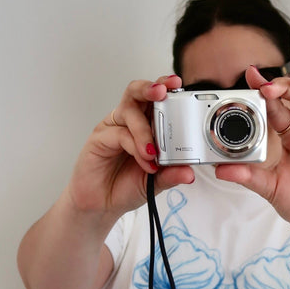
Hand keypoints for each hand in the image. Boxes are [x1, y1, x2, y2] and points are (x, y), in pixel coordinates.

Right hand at [67, 75, 194, 218]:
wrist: (102, 204)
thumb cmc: (127, 186)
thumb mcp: (157, 181)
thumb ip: (172, 175)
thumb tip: (189, 172)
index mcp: (146, 125)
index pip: (156, 100)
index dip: (166, 88)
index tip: (179, 84)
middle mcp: (130, 122)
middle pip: (138, 92)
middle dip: (152, 88)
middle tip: (163, 92)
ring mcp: (114, 128)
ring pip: (129, 110)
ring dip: (144, 129)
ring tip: (153, 152)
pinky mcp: (100, 138)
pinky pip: (119, 134)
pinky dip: (134, 146)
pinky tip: (145, 162)